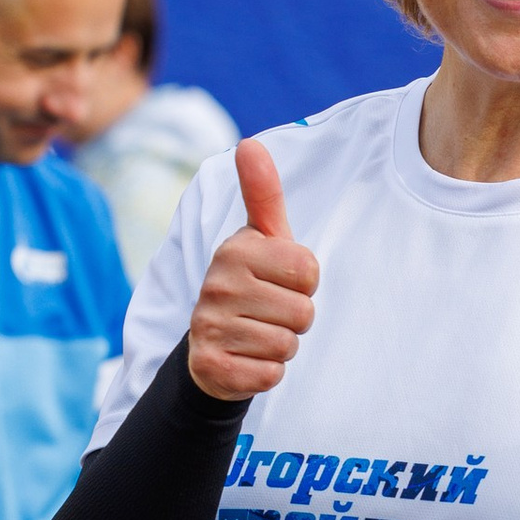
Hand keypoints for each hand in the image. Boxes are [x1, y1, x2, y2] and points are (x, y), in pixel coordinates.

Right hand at [189, 138, 318, 403]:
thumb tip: (249, 144)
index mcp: (236, 250)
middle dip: (295, 319)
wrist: (211, 345)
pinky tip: (247, 359)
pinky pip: (270, 375)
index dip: (305, 284)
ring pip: (287, 345)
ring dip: (282, 347)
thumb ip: (263, 193)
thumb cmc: (252, 284)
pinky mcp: (211, 366)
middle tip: (269, 313)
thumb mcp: (262, 239)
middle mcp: (217, 285)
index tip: (281, 282)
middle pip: (303, 313)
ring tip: (257, 335)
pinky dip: (267, 373)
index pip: (309, 272)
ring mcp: (210, 326)